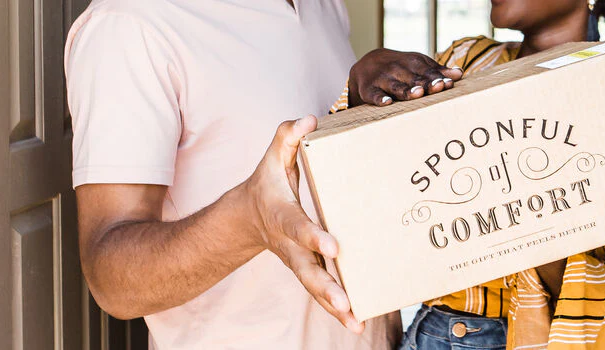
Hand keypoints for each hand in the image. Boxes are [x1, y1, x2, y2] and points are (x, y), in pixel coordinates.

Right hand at [239, 115, 363, 332]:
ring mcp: (298, 262)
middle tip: (344, 303)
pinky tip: (357, 323)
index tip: (333, 247)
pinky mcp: (308, 271)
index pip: (299, 227)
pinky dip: (338, 310)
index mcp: (282, 216)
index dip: (314, 237)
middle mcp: (289, 245)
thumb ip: (288, 137)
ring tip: (355, 323)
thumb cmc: (268, 184)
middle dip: (326, 287)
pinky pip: (321, 293)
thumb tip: (310, 119)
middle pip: (306, 270)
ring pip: (314, 288)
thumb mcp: (273, 157)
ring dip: (334, 307)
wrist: (247, 217)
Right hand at [348, 48, 463, 106]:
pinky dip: (380, 98)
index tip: (448, 83)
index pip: (427, 70)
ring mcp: (382, 79)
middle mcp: (397, 69)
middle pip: (413, 77)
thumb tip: (459, 73)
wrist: (367, 64)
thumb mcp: (418, 65)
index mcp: (412, 63)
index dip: (438, 76)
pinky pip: (374, 95)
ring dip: (406, 90)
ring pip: (396, 86)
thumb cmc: (401, 68)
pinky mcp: (368, 89)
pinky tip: (387, 103)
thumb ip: (437, 71)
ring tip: (418, 93)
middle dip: (426, 83)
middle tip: (438, 87)